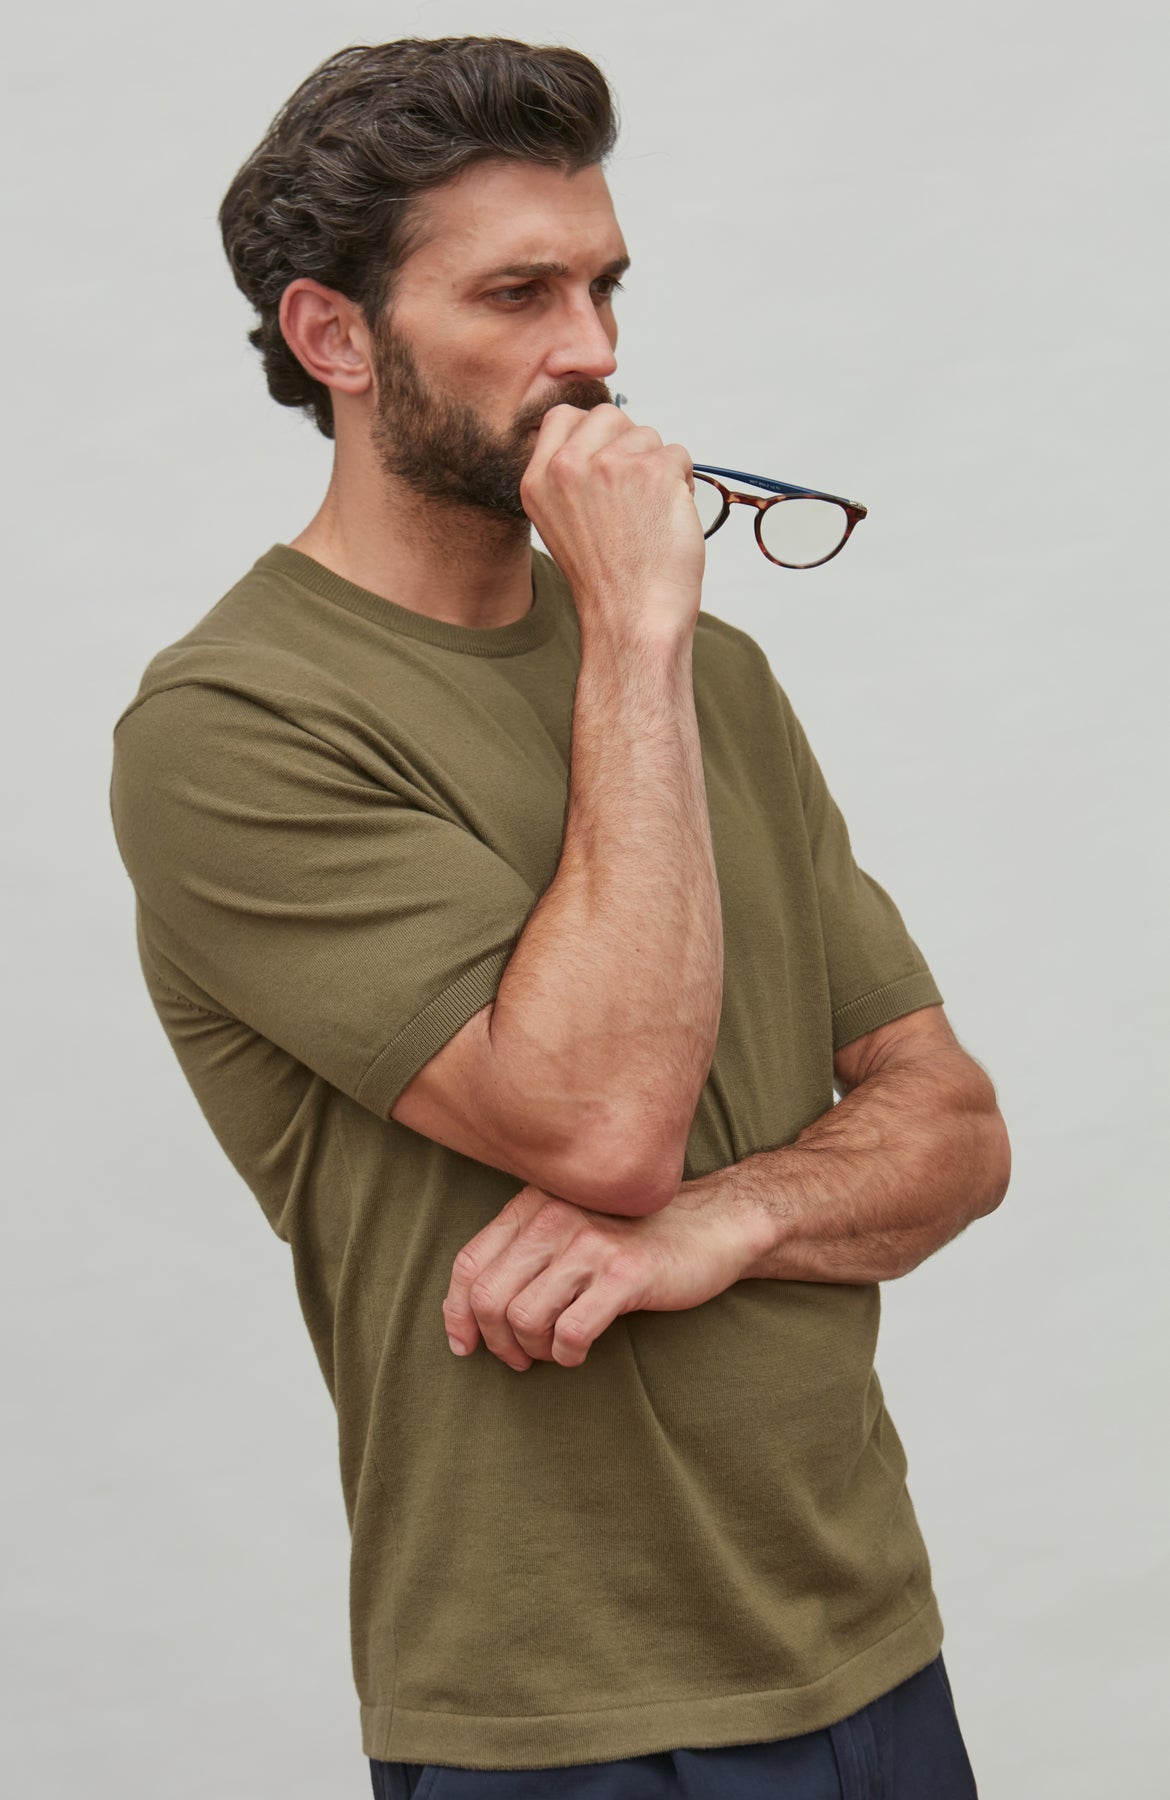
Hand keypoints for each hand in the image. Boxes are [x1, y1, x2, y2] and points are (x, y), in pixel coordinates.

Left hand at [441, 1174, 769, 1370]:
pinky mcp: (625, 1274)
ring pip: (523, 1317)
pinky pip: (570, 1331)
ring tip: (552, 1353)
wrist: (713, 1223)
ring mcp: (590, 1244)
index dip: (456, 1313)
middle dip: (495, 1341)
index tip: (466, 1345)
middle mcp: (555, 1217)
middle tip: (518, 1359)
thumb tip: (470, 1311)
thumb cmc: (635, 1233)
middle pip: (488, 1296)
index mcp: (534, 1204)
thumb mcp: (571, 1224)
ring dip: (532, 1351)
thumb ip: (525, 1250)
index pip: (469, 1263)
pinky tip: (578, 1352)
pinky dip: (566, 1354)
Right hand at [520, 402, 704, 642]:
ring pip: (648, 434)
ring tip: (649, 515)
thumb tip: (604, 439)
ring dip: (658, 467)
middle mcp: (568, 466)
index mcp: (538, 480)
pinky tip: (668, 519)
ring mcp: (611, 465)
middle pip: (609, 415)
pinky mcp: (653, 471)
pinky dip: (683, 484)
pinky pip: (678, 454)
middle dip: (630, 444)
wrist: (632, 619)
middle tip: (633, 495)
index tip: (606, 460)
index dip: (593, 431)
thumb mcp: (560, 523)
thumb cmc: (606, 580)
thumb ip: (569, 477)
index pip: (562, 416)